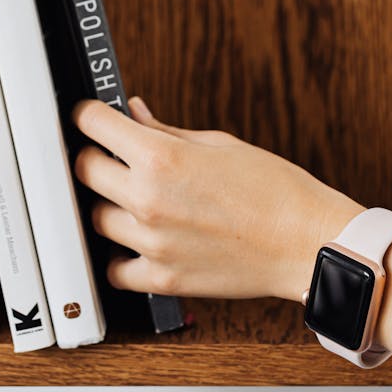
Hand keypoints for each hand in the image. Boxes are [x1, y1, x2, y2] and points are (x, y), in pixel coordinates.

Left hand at [72, 95, 363, 301]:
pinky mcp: (163, 278)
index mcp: (162, 157)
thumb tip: (135, 113)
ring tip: (135, 198)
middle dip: (94, 155)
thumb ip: (166, 130)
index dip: (89, 114)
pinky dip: (121, 255)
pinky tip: (139, 240)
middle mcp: (148, 199)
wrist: (306, 242)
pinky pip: (115, 269)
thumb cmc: (274, 189)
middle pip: (84, 170)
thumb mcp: (218, 143)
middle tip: (110, 154)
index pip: (94, 124)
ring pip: (96, 219)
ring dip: (109, 205)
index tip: (91, 116)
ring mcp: (152, 242)